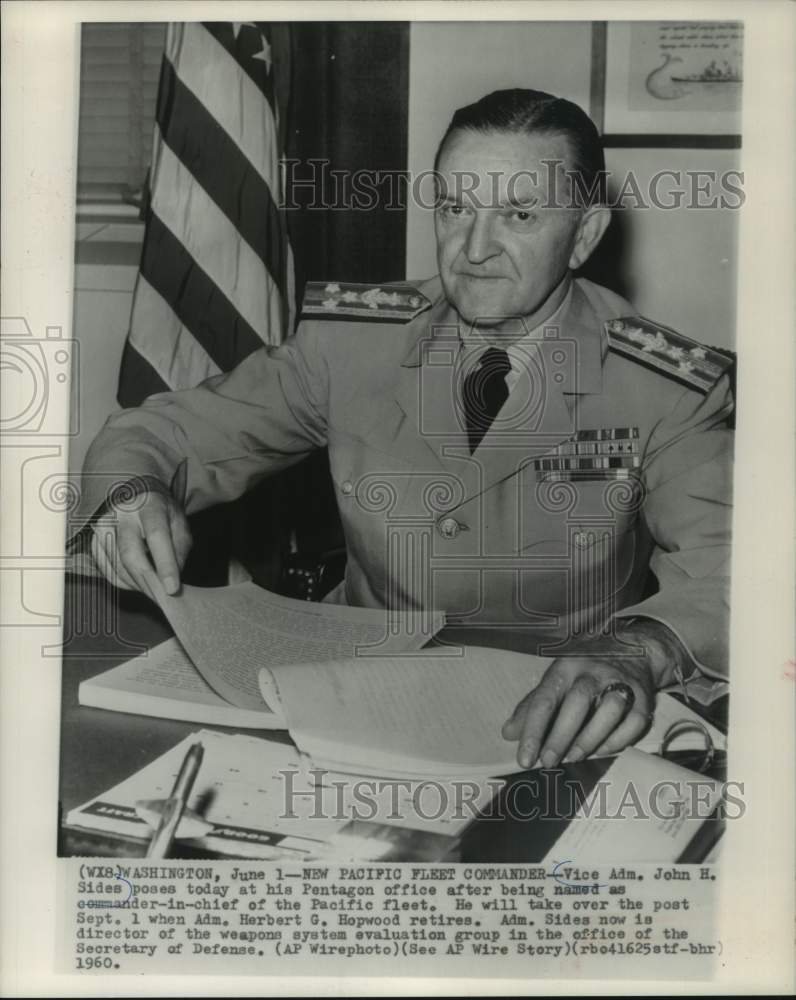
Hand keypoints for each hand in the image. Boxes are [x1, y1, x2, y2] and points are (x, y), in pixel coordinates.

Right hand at [90, 485, 191, 598]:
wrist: (136, 498)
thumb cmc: (161, 514)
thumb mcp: (180, 525)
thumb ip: (179, 550)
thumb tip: (171, 579)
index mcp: (149, 504)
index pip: (156, 536)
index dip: (164, 565)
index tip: (172, 589)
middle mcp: (122, 513)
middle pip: (130, 554)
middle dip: (147, 581)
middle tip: (162, 597)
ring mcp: (103, 526)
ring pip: (117, 565)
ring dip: (137, 584)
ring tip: (153, 589)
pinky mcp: (94, 539)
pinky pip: (107, 570)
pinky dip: (124, 582)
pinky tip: (137, 582)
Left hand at [502, 654, 655, 768]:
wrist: (633, 653)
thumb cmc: (583, 672)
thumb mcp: (555, 682)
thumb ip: (532, 707)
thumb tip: (508, 734)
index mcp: (565, 667)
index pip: (545, 698)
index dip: (533, 730)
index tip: (525, 759)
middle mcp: (593, 671)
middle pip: (578, 701)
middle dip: (561, 736)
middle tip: (548, 763)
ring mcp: (621, 682)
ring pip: (610, 709)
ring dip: (590, 738)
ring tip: (574, 758)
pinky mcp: (644, 697)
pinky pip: (634, 722)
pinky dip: (618, 740)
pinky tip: (602, 751)